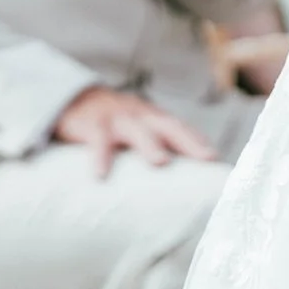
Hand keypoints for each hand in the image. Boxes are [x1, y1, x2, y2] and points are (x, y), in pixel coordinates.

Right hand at [52, 85, 217, 177]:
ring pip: (136, 129)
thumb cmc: (111, 125)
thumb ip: (154, 149)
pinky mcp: (91, 124)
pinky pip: (97, 140)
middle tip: (206, 158)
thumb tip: (178, 189)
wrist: (71, 99)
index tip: (217, 161)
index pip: (181, 128)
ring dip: (149, 144)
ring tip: (161, 162)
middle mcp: (139, 115)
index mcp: (152, 118)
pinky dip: (100, 156)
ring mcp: (116, 118)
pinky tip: (100, 175)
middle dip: (188, 141)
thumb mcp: (136, 129)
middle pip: (168, 125)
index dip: (199, 142)